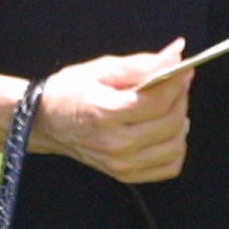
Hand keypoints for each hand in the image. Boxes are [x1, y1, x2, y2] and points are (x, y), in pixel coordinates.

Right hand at [33, 43, 191, 182]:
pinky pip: (169, 166)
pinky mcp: (126, 176)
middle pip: (171, 122)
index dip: (177, 82)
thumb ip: (142, 63)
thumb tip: (177, 53)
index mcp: (106, 114)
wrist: (45, 123)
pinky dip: (175, 147)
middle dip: (180, 97)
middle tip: (176, 82)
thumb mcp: (102, 68)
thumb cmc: (70, 91)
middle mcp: (116, 144)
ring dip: (180, 122)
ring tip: (168, 106)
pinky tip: (164, 130)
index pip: (158, 101)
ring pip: (175, 146)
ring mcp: (122, 164)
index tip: (183, 67)